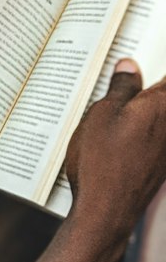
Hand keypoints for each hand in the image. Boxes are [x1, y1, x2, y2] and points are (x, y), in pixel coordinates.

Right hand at [65, 60, 165, 239]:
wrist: (106, 212)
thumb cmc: (101, 163)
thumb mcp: (101, 114)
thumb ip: (121, 87)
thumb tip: (129, 67)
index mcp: (163, 104)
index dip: (158, 57)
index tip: (146, 49)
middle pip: (165, 95)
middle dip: (149, 86)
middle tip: (127, 72)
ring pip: (161, 117)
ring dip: (146, 108)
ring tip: (119, 100)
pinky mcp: (163, 163)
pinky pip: (158, 135)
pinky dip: (146, 127)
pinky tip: (122, 129)